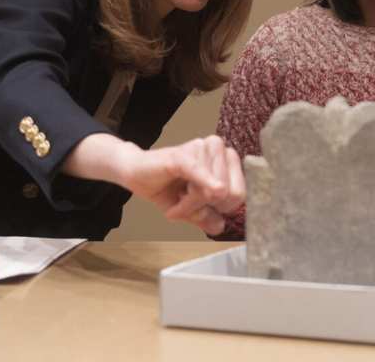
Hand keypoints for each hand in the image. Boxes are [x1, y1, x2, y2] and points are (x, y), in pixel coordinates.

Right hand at [118, 136, 245, 234]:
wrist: (134, 174)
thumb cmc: (165, 188)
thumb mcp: (190, 209)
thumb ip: (207, 216)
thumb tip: (221, 226)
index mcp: (226, 160)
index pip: (240, 193)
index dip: (222, 209)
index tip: (203, 209)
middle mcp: (217, 148)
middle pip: (229, 193)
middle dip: (206, 206)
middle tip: (185, 204)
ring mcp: (201, 148)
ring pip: (212, 190)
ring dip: (191, 203)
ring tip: (177, 196)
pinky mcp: (184, 154)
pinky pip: (199, 177)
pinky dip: (192, 195)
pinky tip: (181, 196)